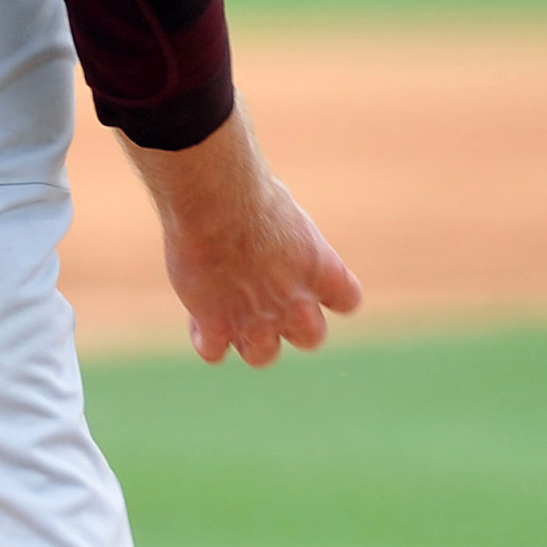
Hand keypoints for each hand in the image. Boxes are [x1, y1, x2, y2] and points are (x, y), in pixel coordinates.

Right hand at [122, 110, 363, 365]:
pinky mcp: (217, 327)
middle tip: (264, 301)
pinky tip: (198, 316)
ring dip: (247, 338)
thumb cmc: (247, 189)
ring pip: (262, 356)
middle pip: (311, 338)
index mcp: (323, 271)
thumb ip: (286, 239)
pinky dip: (205, 337)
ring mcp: (257, 322)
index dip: (328, 296)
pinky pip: (213, 352)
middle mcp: (297, 304)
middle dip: (289, 325)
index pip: (348, 301)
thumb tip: (272, 232)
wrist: (215, 200)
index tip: (307, 284)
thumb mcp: (284, 211)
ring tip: (227, 312)